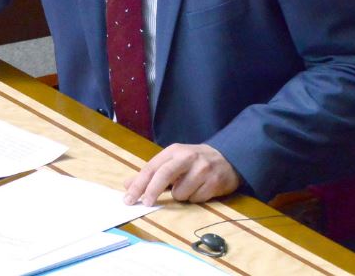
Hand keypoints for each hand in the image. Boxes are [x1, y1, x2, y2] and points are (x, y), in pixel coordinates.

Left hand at [123, 143, 239, 205]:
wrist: (227, 158)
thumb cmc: (193, 162)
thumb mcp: (172, 161)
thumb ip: (151, 173)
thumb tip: (127, 184)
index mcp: (174, 151)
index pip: (151, 168)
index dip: (139, 184)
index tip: (129, 198)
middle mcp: (187, 157)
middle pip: (164, 175)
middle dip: (152, 191)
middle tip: (146, 203)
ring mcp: (202, 169)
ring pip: (180, 193)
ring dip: (181, 196)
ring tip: (189, 187)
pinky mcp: (214, 182)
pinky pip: (196, 199)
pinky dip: (195, 198)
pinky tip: (201, 189)